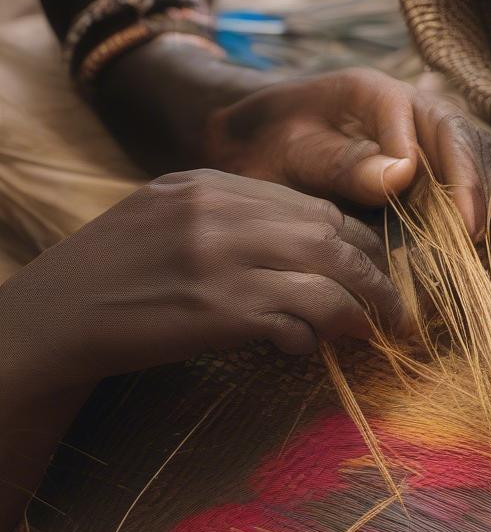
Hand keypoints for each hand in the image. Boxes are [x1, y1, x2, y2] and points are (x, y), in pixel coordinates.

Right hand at [1, 169, 407, 389]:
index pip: (314, 207)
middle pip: (333, 238)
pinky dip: (311, 337)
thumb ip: (233, 217)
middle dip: (375, 276)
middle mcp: (222, 214)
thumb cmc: (115, 272)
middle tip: (395, 308)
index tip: (376, 269)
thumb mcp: (169, 215)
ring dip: (360, 312)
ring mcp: (222, 261)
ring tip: (373, 332)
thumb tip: (308, 247)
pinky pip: (296, 321)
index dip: (357, 242)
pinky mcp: (219, 311)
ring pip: (328, 280)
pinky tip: (303, 348)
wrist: (54, 317)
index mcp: (212, 184)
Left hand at [204, 68, 490, 244]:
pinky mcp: (424, 182)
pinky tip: (456, 263)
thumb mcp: (291, 153)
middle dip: (481, 201)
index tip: (464, 226)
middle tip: (477, 248)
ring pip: (477, 178)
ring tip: (473, 261)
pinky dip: (466, 232)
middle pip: (473, 151)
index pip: (444, 130)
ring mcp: (423, 148)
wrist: (245, 150)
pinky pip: (461, 204)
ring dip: (482, 218)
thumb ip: (343, 163)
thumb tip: (405, 174)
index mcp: (381, 96)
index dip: (462, 179)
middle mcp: (413, 116)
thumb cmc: (262, 145)